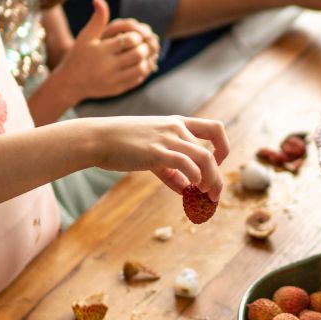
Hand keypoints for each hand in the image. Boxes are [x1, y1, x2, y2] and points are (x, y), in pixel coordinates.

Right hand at [53, 0, 160, 101]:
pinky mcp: (117, 90)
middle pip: (137, 55)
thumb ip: (97, 19)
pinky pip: (136, 80)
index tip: (136, 35)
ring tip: (145, 53)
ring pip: (140, 69)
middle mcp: (108, 67)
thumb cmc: (78, 55)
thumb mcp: (85, 36)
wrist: (70, 83)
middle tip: (145, 43)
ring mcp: (113, 80)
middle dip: (144, 47)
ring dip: (147, 60)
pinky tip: (141, 64)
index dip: (136, 36)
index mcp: (101, 51)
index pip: (128, 40)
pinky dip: (143, 72)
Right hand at [91, 116, 228, 198]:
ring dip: (212, 181)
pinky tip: (192, 189)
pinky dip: (195, 178)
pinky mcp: (157, 152)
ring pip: (204, 159)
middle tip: (214, 195)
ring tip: (207, 196)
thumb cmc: (122, 145)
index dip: (223, 148)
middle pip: (211, 152)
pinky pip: (186, 164)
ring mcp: (167, 139)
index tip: (216, 164)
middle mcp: (177, 128)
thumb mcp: (152, 152)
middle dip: (216, 177)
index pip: (215, 128)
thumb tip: (187, 190)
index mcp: (178, 123)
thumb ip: (171, 171)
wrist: (97, 138)